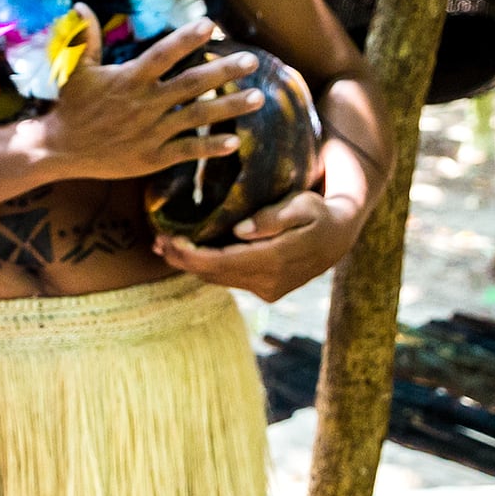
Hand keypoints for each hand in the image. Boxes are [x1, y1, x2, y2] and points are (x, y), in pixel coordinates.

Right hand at [23, 19, 264, 181]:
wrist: (61, 150)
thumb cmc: (71, 105)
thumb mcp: (74, 69)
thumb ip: (84, 38)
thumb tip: (81, 5)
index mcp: (128, 80)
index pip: (162, 55)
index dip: (186, 40)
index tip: (211, 24)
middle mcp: (144, 104)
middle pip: (191, 85)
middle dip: (223, 72)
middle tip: (252, 60)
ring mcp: (151, 132)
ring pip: (197, 117)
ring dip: (230, 107)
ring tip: (259, 98)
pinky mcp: (153, 156)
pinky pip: (187, 150)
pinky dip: (211, 146)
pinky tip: (235, 142)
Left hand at [157, 186, 364, 300]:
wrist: (339, 236)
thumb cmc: (318, 212)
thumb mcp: (303, 205)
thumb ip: (274, 217)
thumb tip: (241, 230)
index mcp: (278, 260)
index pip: (223, 262)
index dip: (191, 254)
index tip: (168, 240)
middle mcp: (271, 281)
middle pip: (215, 274)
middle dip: (182, 259)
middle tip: (155, 241)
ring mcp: (269, 289)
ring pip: (219, 279)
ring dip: (190, 265)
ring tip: (163, 246)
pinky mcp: (266, 290)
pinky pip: (228, 279)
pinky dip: (206, 268)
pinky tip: (186, 254)